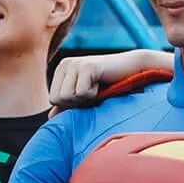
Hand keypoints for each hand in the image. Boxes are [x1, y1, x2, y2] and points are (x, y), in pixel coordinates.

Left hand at [50, 50, 171, 107]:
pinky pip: (81, 93)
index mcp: (61, 70)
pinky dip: (94, 95)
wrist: (133, 69)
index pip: (53, 99)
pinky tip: (101, 84)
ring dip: (85, 99)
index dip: (70, 105)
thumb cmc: (109, 85)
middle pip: (57, 99)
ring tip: (97, 87)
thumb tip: (51, 118)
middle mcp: (65, 64)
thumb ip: (68, 105)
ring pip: (67, 97)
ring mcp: (75, 64)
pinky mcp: (87, 67)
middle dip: (76, 103)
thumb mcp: (85, 96)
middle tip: (92, 92)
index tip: (87, 95)